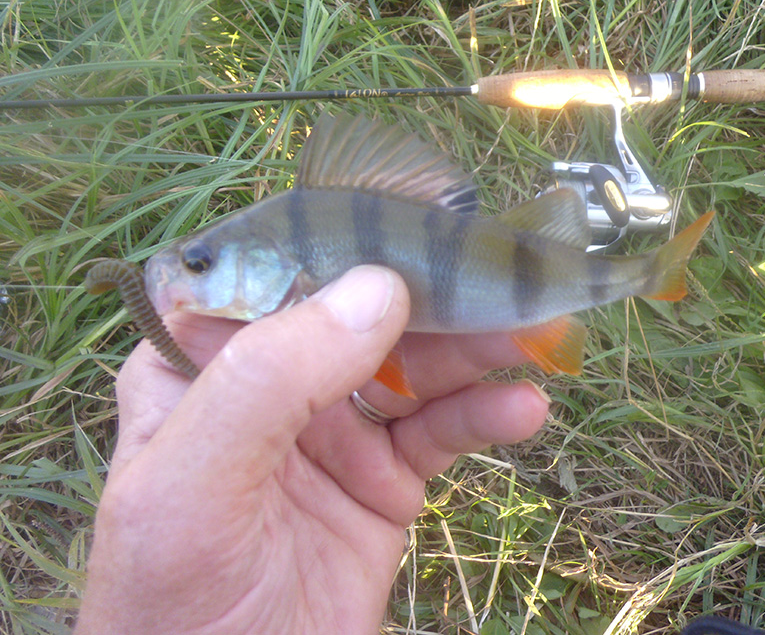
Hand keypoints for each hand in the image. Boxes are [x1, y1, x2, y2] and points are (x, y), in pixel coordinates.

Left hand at [75, 265, 550, 633]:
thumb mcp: (196, 485)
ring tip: (538, 333)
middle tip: (507, 278)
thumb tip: (379, 289)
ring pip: (412, 366)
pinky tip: (524, 410)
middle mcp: (268, 383)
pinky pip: (440, 432)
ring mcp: (331, 430)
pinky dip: (484, 415)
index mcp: (198, 361)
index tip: (420, 219)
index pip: (272, 272)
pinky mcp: (382, 480)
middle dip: (433, 295)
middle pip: (360, 313)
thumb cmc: (174, 601)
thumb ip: (269, 380)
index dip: (345, 239)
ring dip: (475, 349)